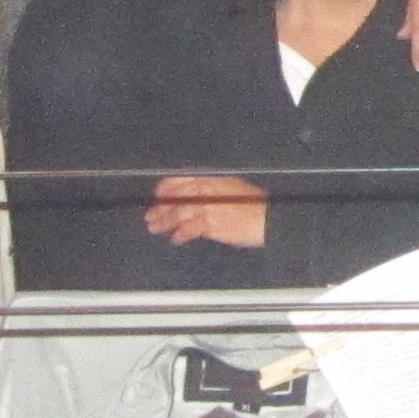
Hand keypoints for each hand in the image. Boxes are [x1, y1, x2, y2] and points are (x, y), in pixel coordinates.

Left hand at [143, 173, 268, 249]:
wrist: (268, 218)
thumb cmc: (256, 203)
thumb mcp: (232, 186)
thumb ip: (212, 189)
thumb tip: (196, 196)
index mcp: (212, 179)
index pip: (182, 180)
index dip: (167, 188)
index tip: (158, 195)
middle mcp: (207, 192)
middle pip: (177, 198)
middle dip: (161, 207)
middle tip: (150, 215)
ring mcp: (208, 208)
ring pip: (179, 214)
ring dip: (165, 222)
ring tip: (156, 228)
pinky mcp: (211, 225)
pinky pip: (190, 230)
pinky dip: (181, 234)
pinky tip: (175, 238)